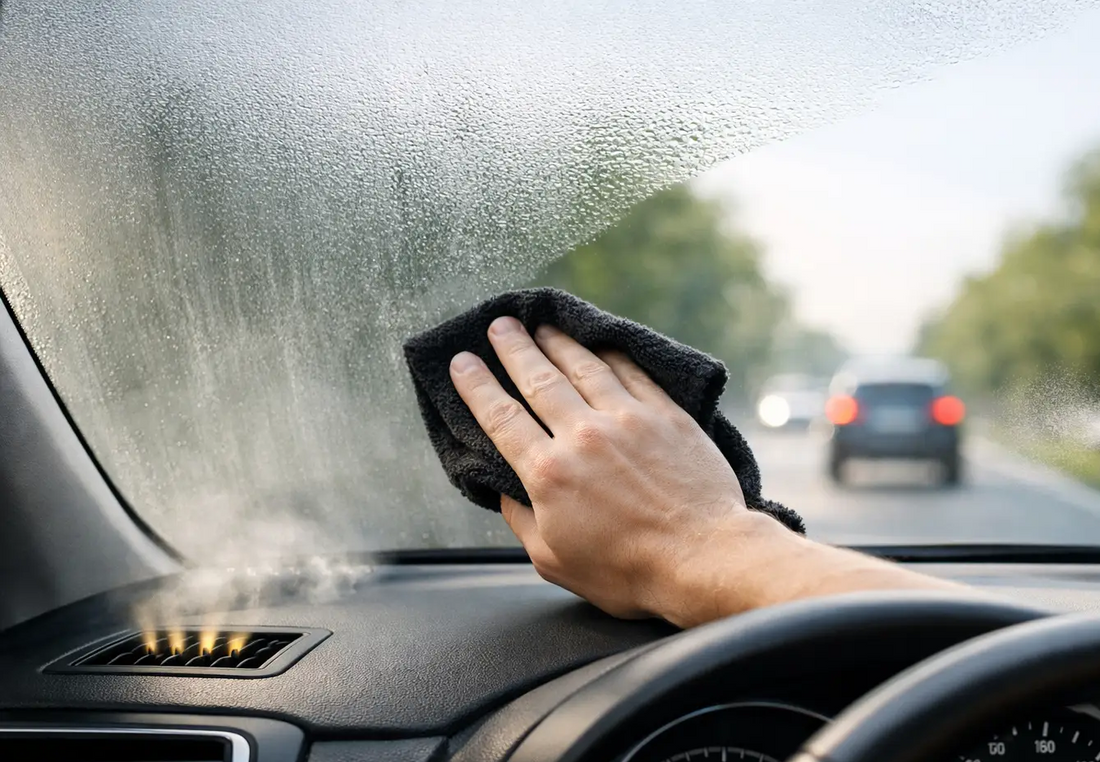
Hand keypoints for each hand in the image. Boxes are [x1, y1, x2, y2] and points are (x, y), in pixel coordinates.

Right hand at [448, 316, 761, 620]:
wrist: (704, 558)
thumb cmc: (628, 571)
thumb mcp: (554, 561)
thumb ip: (522, 521)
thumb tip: (505, 493)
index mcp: (549, 473)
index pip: (502, 417)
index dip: (477, 386)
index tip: (462, 361)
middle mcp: (584, 436)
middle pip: (539, 379)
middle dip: (514, 349)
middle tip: (499, 325)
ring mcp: (628, 419)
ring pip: (584, 367)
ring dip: (558, 342)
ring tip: (542, 325)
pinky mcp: (666, 415)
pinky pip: (631, 372)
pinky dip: (610, 354)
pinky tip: (599, 344)